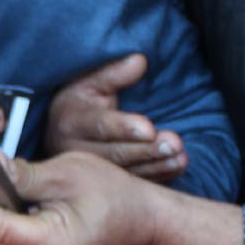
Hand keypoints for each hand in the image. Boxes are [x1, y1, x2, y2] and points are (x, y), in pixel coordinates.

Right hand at [43, 52, 186, 182]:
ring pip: (125, 173)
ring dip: (156, 165)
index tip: (149, 128)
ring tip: (181, 156)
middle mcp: (76, 152)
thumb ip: (114, 72)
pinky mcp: (104, 184)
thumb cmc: (80, 101)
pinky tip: (177, 166)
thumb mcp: (90, 81)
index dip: (124, 128)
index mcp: (71, 122)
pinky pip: (132, 182)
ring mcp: (90, 173)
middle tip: (174, 143)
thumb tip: (139, 60)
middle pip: (115, 154)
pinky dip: (157, 176)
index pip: (100, 126)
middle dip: (147, 150)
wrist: (63, 130)